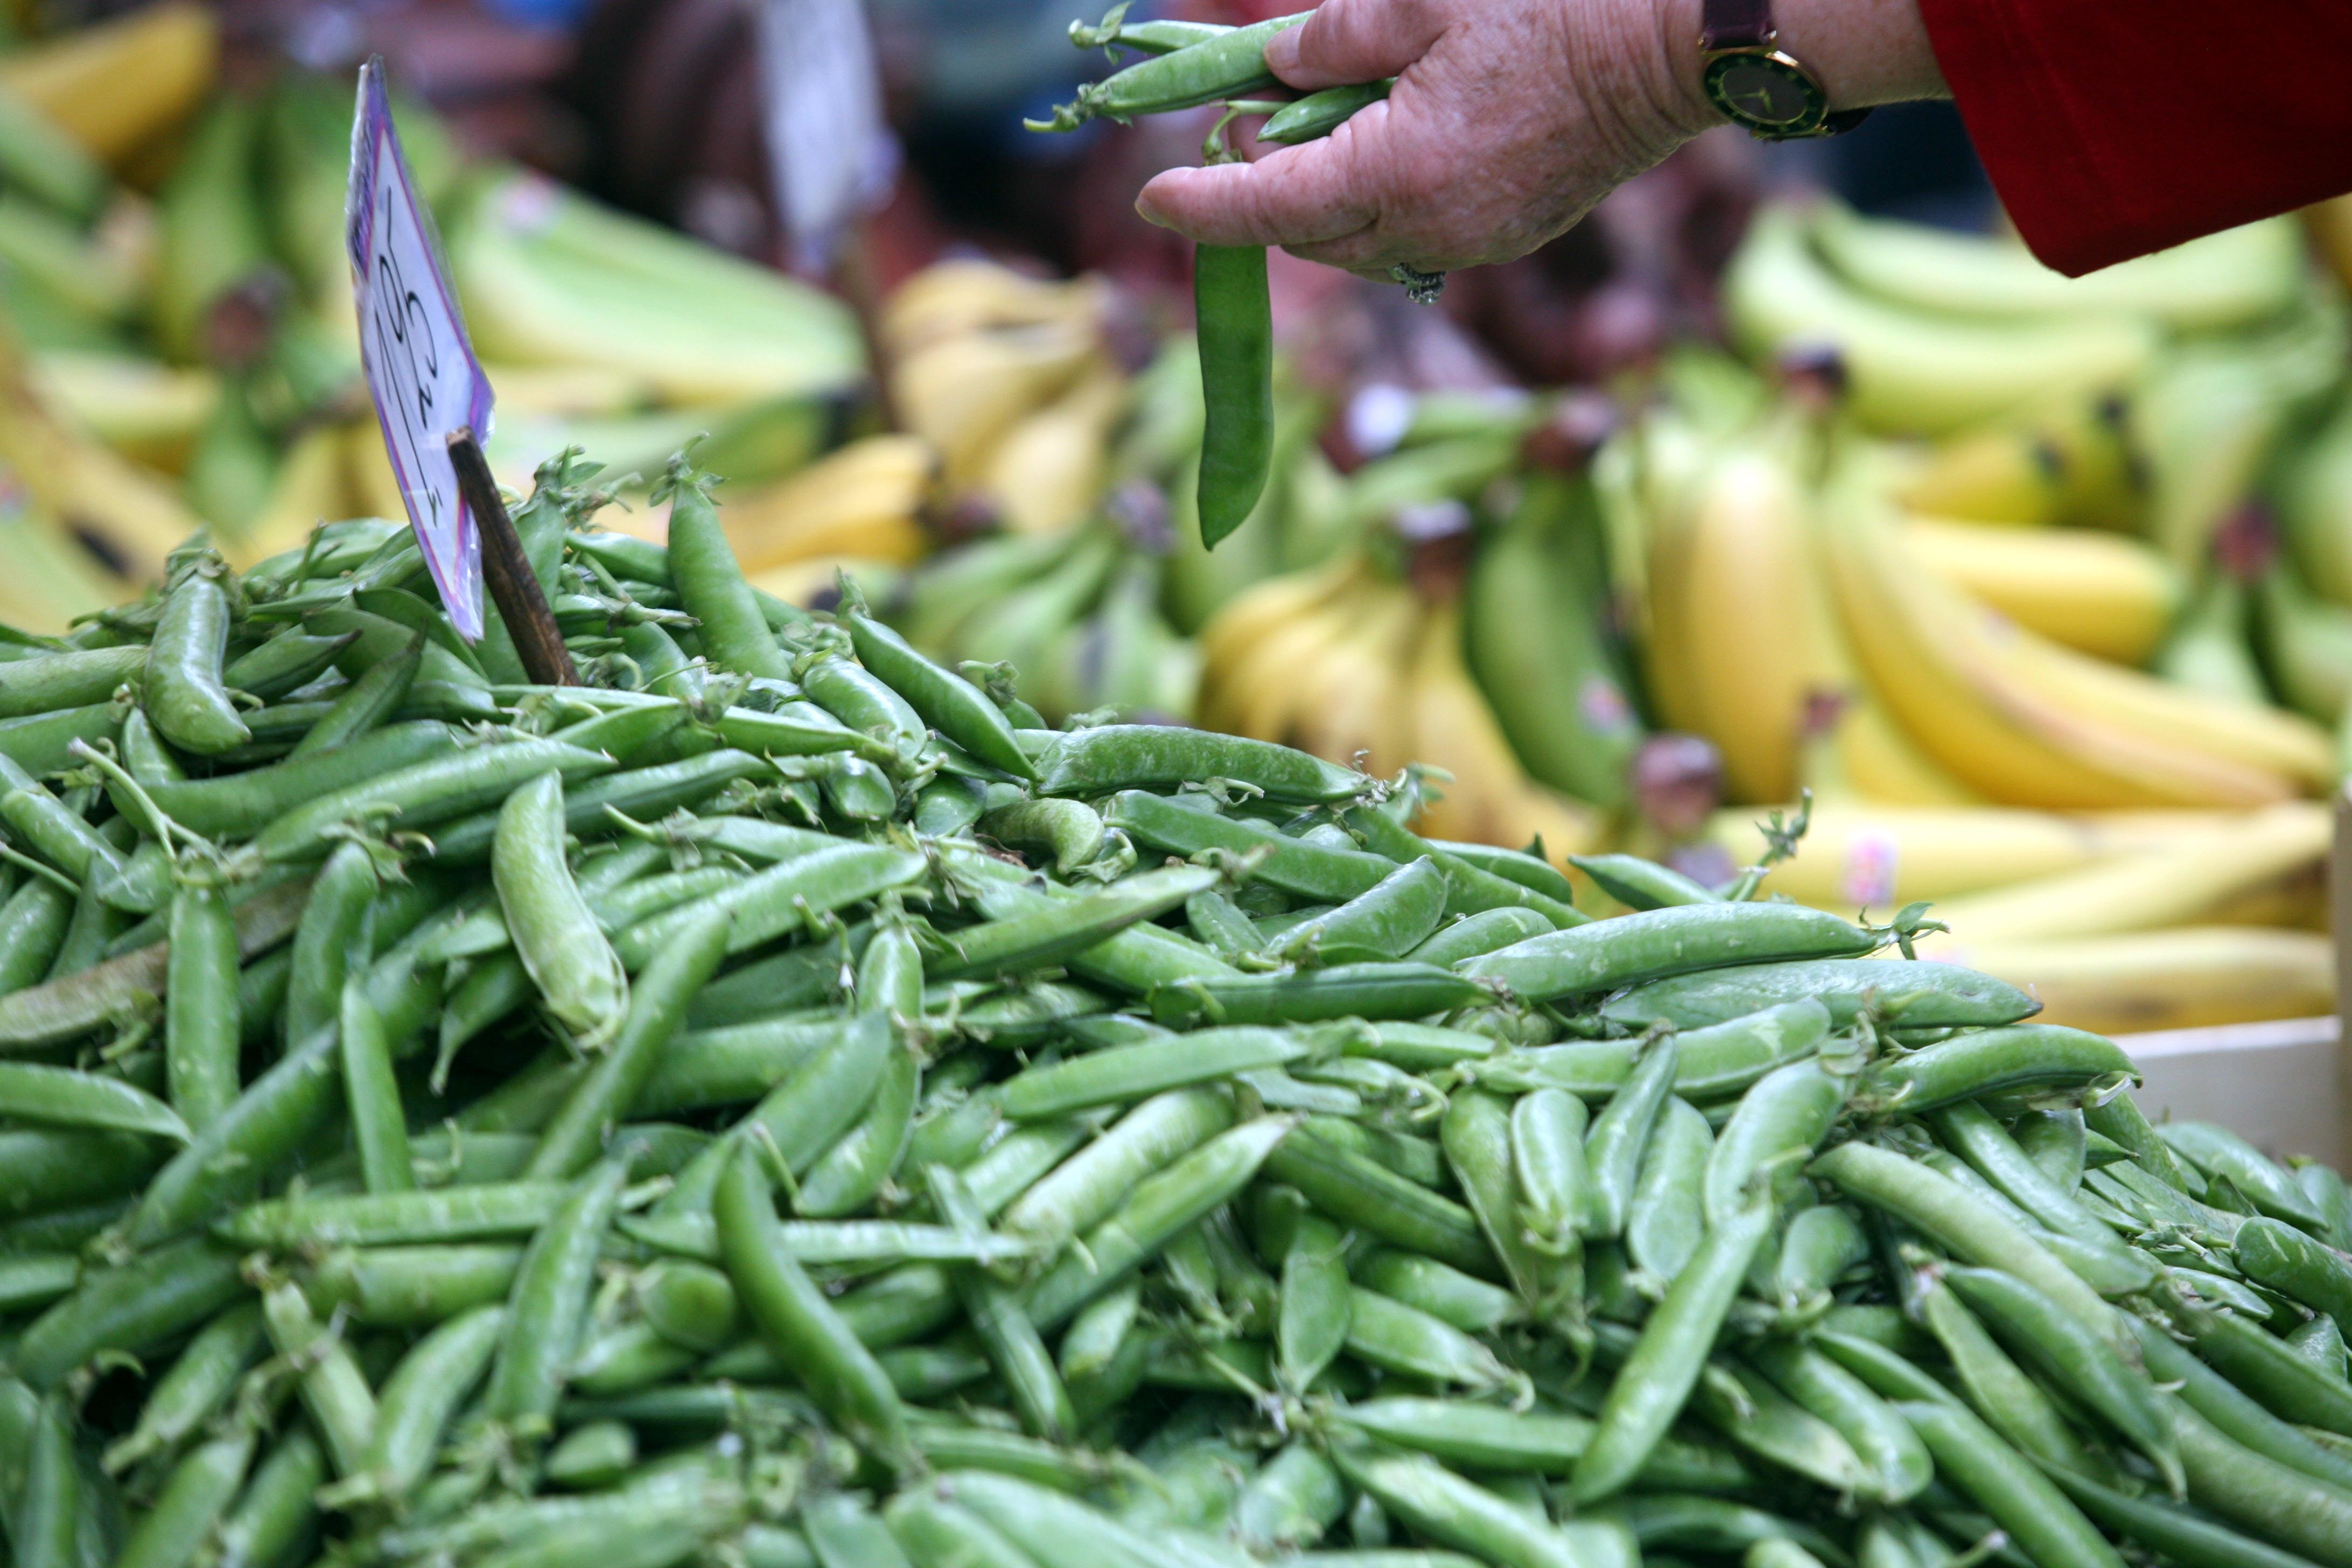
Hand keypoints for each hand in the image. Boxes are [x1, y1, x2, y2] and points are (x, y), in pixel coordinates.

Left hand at [1134, 0, 1945, 278]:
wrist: (1672, 50)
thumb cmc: (1550, 11)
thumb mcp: (1420, 1)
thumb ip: (1331, 41)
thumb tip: (1271, 69)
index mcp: (1397, 174)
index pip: (1267, 206)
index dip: (1199, 206)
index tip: (1146, 199)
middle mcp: (1429, 230)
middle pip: (1308, 237)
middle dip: (1258, 200)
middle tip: (1229, 142)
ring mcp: (1472, 244)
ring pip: (1358, 247)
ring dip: (1316, 207)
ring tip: (1296, 144)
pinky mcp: (1505, 239)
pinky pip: (1410, 241)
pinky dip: (1370, 210)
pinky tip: (1370, 157)